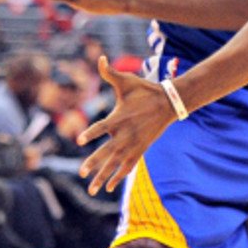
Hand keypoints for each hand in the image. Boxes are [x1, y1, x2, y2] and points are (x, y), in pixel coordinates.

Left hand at [77, 57, 176, 193]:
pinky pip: (126, 167)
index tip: (79, 141)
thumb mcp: (126, 81)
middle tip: (82, 173)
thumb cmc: (144, 91)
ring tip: (91, 189)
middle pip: (106, 152)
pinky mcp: (140, 150)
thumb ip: (109, 72)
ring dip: (103, 177)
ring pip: (115, 165)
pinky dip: (118, 177)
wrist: (168, 103)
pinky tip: (108, 187)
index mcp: (118, 118)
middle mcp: (124, 134)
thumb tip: (99, 58)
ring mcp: (132, 144)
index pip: (100, 128)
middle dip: (93, 164)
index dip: (89, 134)